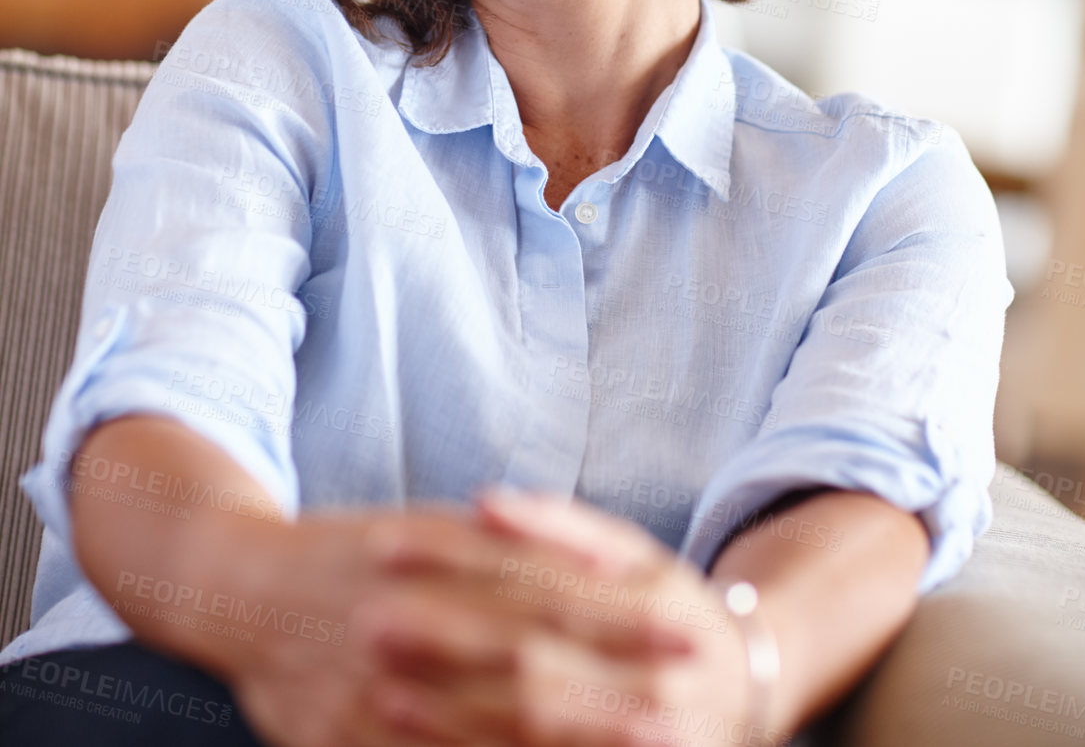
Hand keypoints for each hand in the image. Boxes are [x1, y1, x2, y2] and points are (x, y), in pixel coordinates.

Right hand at [212, 499, 694, 746]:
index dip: (613, 613)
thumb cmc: (347, 552)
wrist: (233, 586)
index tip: (681, 626)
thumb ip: (500, 545)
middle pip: (523, 659)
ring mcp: (370, 690)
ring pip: (482, 725)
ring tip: (641, 745)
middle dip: (608, 684)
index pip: (540, 588)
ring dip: (565, 741)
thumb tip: (598, 568)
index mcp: (426, 556)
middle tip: (681, 695)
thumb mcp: (422, 527)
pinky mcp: (340, 743)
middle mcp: (402, 619)